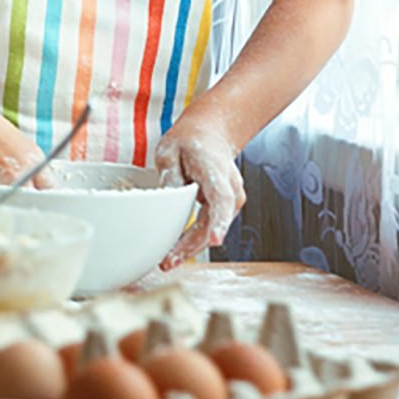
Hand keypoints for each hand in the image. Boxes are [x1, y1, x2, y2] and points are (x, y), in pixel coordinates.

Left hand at [154, 116, 245, 269]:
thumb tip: (169, 201)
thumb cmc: (189, 142)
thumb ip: (170, 175)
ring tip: (167, 261)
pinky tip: (174, 251)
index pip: (222, 198)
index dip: (219, 220)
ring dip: (190, 247)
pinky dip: (192, 240)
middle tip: (169, 261)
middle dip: (192, 245)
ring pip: (211, 230)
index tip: (215, 239)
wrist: (209, 136)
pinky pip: (208, 228)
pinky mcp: (223, 210)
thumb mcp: (169, 150)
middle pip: (213, 222)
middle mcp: (230, 189)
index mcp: (217, 171)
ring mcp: (230, 202)